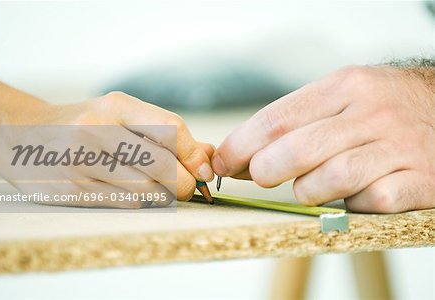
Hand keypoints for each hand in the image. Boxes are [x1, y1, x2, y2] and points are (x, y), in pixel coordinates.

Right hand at [0, 78, 213, 207]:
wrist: (22, 134)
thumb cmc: (85, 123)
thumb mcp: (121, 114)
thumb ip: (165, 131)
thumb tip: (207, 155)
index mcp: (115, 106)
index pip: (170, 128)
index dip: (194, 154)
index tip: (203, 170)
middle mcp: (97, 131)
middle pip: (163, 166)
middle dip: (185, 182)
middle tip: (189, 186)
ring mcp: (82, 162)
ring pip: (147, 191)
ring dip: (163, 194)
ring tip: (158, 187)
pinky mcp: (72, 190)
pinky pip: (126, 204)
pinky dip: (141, 202)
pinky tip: (134, 191)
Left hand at [212, 65, 434, 212]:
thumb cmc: (382, 108)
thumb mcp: (343, 96)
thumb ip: (296, 122)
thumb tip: (241, 155)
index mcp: (345, 86)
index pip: (278, 118)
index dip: (241, 144)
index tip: (222, 162)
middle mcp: (372, 113)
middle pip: (298, 150)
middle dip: (265, 170)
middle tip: (261, 175)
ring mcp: (398, 146)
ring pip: (331, 179)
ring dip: (308, 191)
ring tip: (309, 187)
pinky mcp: (420, 180)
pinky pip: (371, 201)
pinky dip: (352, 205)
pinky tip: (354, 194)